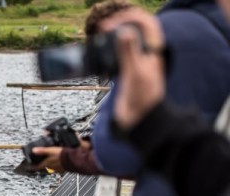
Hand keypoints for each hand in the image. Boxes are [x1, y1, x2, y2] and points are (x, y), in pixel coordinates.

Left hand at [31, 146, 64, 171]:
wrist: (73, 159)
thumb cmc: (62, 155)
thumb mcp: (50, 150)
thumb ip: (42, 150)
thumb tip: (33, 150)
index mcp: (47, 163)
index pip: (38, 167)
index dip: (34, 167)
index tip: (30, 167)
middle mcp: (52, 167)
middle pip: (45, 167)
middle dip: (43, 164)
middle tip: (42, 162)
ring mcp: (58, 168)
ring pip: (52, 167)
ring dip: (51, 164)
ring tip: (51, 160)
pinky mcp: (64, 168)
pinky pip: (59, 167)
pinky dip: (58, 165)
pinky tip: (60, 161)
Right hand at [100, 8, 165, 129]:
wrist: (139, 120)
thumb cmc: (143, 98)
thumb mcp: (136, 72)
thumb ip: (130, 51)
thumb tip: (124, 32)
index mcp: (152, 50)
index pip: (145, 23)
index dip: (129, 18)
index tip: (111, 25)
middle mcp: (144, 54)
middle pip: (134, 29)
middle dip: (119, 24)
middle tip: (103, 28)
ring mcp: (134, 62)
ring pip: (125, 41)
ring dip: (112, 37)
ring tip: (100, 37)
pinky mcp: (125, 72)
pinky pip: (117, 55)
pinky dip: (108, 51)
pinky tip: (100, 55)